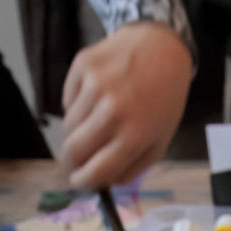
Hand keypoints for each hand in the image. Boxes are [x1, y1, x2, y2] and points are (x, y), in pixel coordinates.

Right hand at [61, 23, 193, 188]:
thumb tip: (99, 182)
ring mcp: (95, 86)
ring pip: (68, 126)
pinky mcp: (83, 66)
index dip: (82, 182)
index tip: (77, 182)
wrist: (161, 48)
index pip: (95, 171)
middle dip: (70, 162)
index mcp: (134, 136)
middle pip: (73, 151)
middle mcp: (112, 111)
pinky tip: (96, 97)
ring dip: (77, 131)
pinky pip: (68, 100)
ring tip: (97, 121)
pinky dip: (77, 105)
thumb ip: (130, 168)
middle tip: (73, 163)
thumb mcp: (159, 142)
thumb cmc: (162, 101)